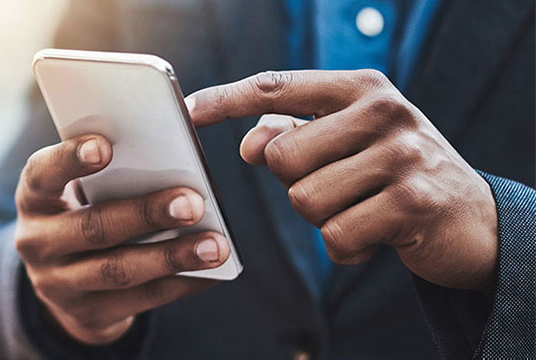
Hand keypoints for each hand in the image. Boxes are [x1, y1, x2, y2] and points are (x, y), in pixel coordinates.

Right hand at [14, 134, 230, 344]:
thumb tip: (173, 159)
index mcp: (33, 199)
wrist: (64, 283)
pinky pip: (141, 299)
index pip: (42, 175)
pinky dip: (181, 284)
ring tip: (215, 246)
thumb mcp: (79, 192)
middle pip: (92, 228)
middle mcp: (37, 243)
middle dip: (145, 215)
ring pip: (118, 271)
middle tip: (192, 202)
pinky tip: (212, 272)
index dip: (69, 160)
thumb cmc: (84, 212)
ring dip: (170, 257)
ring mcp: (58, 285)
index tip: (105, 146)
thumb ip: (110, 174)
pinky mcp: (88, 315)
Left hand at [185, 70, 498, 289]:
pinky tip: (375, 236)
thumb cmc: (393, 172)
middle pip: (282, 156)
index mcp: (360, 88)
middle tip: (338, 188)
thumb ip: (294, 133)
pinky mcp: (414, 203)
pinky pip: (337, 237)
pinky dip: (346, 248)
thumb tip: (249, 143)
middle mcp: (384, 112)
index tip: (187, 111)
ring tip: (360, 209)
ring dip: (322, 219)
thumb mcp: (349, 140)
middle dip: (296, 184)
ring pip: (305, 200)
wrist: (474, 218)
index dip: (225, 100)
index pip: (276, 87)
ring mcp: (402, 155)